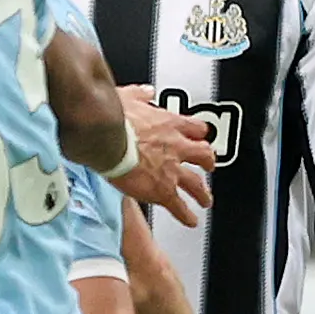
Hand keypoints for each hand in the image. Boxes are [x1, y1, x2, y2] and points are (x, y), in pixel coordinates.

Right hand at [114, 86, 214, 223]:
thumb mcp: (127, 97)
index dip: (198, 133)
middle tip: (208, 166)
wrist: (106, 135)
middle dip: (207, 162)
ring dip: (202, 193)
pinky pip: (179, 205)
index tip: (199, 136)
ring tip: (205, 200)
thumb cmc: (112, 117)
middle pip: (203, 154)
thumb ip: (140, 95)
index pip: (195, 128)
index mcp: (168, 123)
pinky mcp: (162, 189)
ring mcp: (171, 169)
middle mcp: (176, 146)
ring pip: (196, 183)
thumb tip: (146, 92)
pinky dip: (186, 215)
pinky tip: (190, 221)